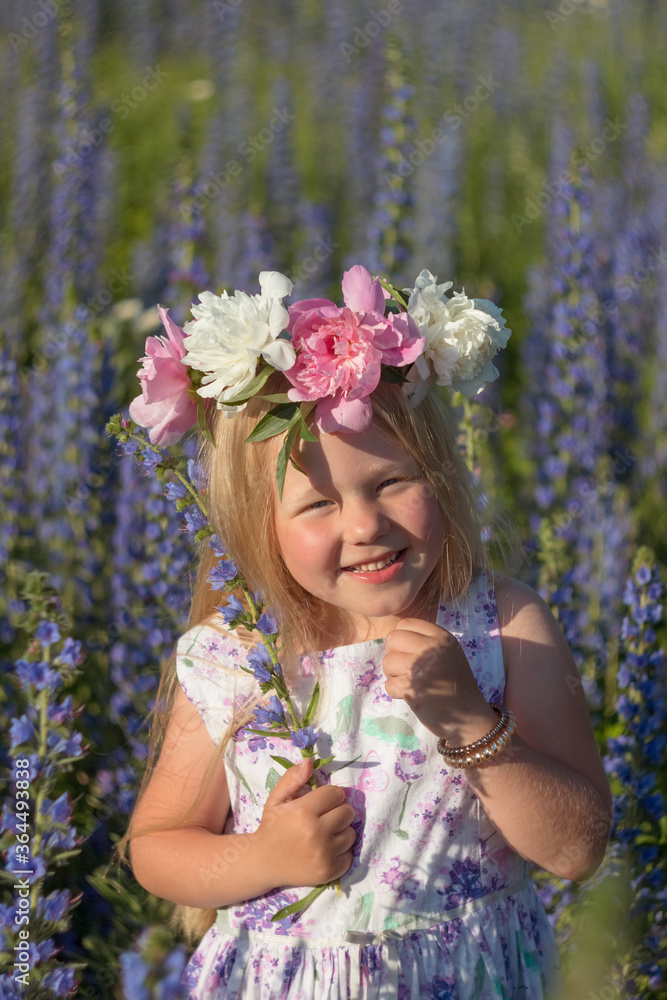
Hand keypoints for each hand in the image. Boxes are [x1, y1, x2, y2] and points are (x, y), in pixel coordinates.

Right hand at [254, 758, 355, 888]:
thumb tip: (309, 762)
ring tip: (324, 834)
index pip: (336, 794)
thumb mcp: (276, 799)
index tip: (322, 802)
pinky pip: (350, 855)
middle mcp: (316, 833)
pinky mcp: (329, 871)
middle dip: (338, 811)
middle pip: (348, 812)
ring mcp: (324, 854)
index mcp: (304, 811)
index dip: (330, 795)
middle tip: (324, 817)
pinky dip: (341, 852)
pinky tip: (326, 849)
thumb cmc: (272, 827)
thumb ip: (292, 778)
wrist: (263, 862)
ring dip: (341, 831)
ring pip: (351, 833)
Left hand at [382, 618, 496, 744]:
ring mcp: (421, 668)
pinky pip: (389, 684)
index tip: (410, 652)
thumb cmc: (455, 683)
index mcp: (441, 637)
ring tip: (411, 682)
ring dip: (394, 675)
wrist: (469, 715)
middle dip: (394, 654)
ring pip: (387, 662)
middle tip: (406, 668)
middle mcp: (432, 648)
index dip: (401, 639)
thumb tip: (394, 637)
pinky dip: (397, 693)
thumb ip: (425, 640)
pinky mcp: (412, 689)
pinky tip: (412, 695)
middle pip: (392, 639)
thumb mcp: (448, 652)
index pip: (405, 623)